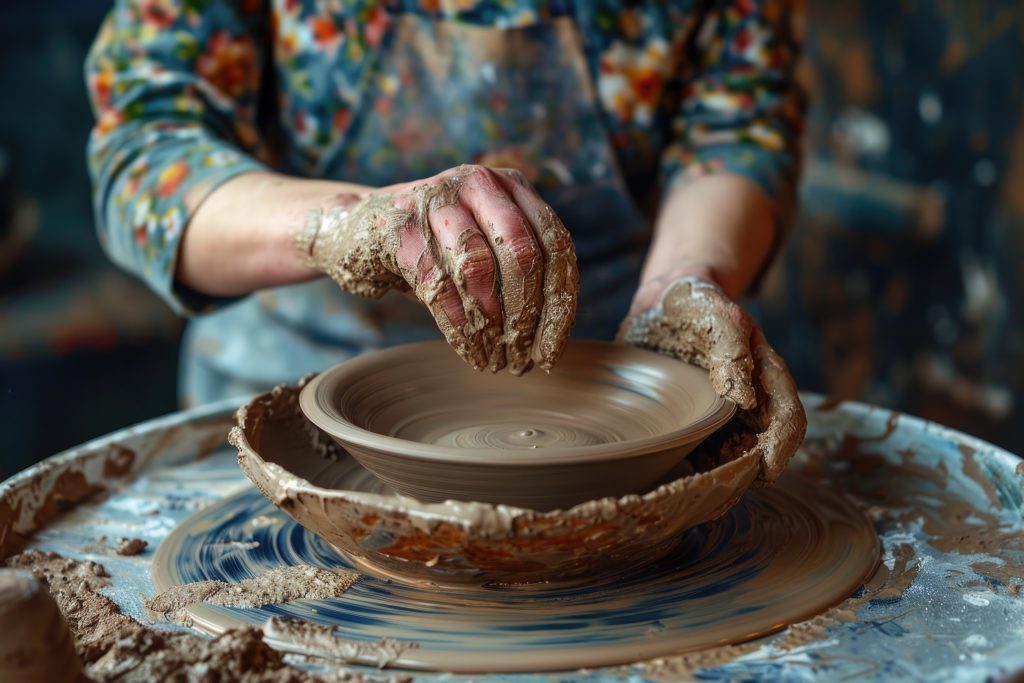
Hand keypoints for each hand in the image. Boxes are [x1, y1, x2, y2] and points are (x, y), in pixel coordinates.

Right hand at [299, 165, 578, 374]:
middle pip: (523, 254)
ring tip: (494, 362)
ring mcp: (436, 199)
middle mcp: (478, 182)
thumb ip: (521, 274)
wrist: (356, 231)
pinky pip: (438, 285)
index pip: (555, 246)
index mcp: (512, 186)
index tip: (550, 354)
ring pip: (479, 270)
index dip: (559, 305)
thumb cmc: (435, 249)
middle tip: (520, 362)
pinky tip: (469, 352)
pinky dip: (458, 327)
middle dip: (526, 318)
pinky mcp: (400, 226)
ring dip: (491, 327)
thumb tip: (551, 343)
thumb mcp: (486, 248)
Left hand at [618, 276, 805, 482]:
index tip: (767, 471)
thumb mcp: (714, 313)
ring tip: (702, 499)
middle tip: (726, 495)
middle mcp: (749, 399)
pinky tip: (679, 484)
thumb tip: (746, 400)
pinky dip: (695, 471)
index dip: (782, 447)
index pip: (787, 417)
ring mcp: (721, 413)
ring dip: (722, 478)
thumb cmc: (694, 302)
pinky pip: (700, 452)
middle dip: (749, 474)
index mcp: (764, 373)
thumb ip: (732, 349)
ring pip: (731, 455)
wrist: (659, 302)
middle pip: (761, 446)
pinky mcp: (694, 420)